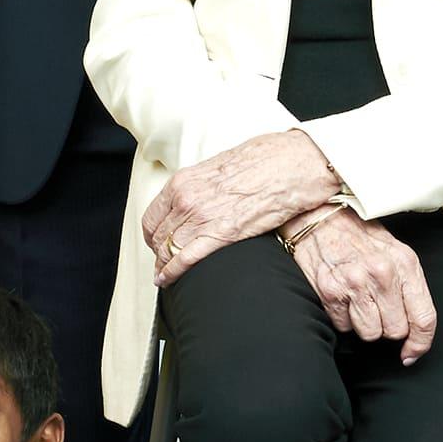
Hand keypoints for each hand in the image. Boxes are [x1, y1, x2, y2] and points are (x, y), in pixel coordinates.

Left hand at [141, 131, 346, 281]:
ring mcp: (202, 218)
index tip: (156, 241)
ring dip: (164, 264)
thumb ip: (201, 185)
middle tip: (161, 260)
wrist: (290, 166)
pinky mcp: (221, 235)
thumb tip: (198, 198)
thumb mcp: (219, 167)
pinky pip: (185, 259)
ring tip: (164, 274)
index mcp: (184, 181)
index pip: (152, 215)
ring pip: (168, 249)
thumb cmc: (263, 161)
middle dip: (158, 251)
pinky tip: (167, 280)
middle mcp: (186, 199)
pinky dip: (172, 273)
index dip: (152, 233)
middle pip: (158, 235)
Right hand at [292, 212, 436, 362]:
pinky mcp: (331, 291)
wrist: (319, 217)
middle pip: (395, 331)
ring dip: (363, 324)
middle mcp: (383, 273)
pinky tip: (342, 296)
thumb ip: (408, 286)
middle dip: (386, 326)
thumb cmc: (358, 235)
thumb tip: (416, 328)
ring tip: (358, 299)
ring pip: (370, 333)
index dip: (420, 343)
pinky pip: (343, 326)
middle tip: (376, 306)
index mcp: (406, 263)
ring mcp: (356, 282)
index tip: (412, 353)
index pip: (424, 317)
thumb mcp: (394, 252)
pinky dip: (342, 317)